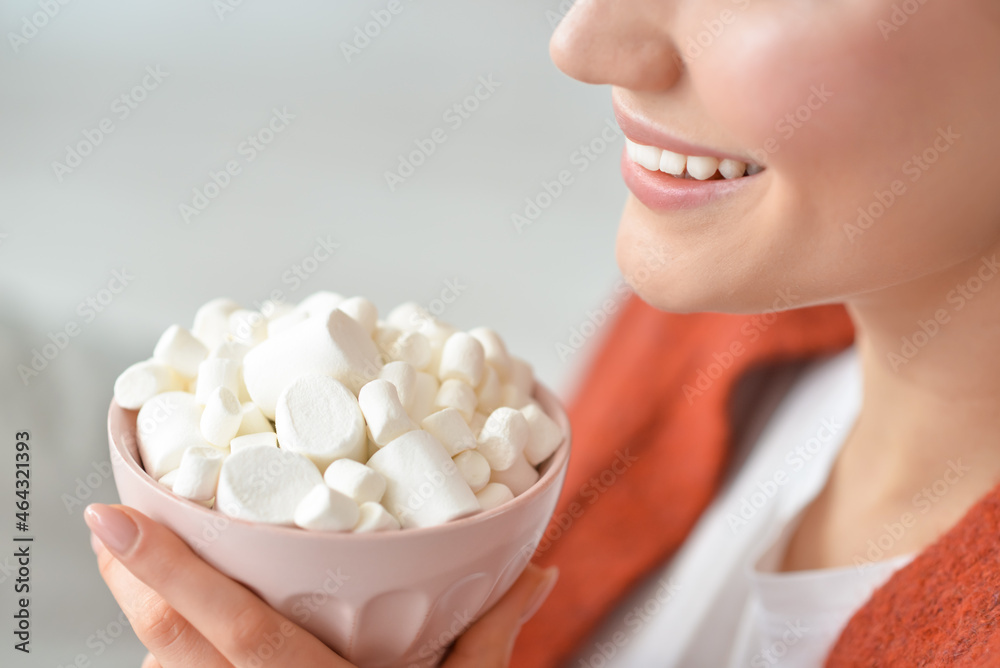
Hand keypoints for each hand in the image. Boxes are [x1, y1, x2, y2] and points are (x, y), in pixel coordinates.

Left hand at [85, 503, 557, 667]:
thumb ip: (495, 632)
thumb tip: (541, 569)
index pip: (238, 626)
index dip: (170, 572)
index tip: (112, 518)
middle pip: (168, 644)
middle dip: (132, 581)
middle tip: (112, 526)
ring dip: (152, 622)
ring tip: (144, 571)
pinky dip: (171, 663)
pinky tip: (180, 639)